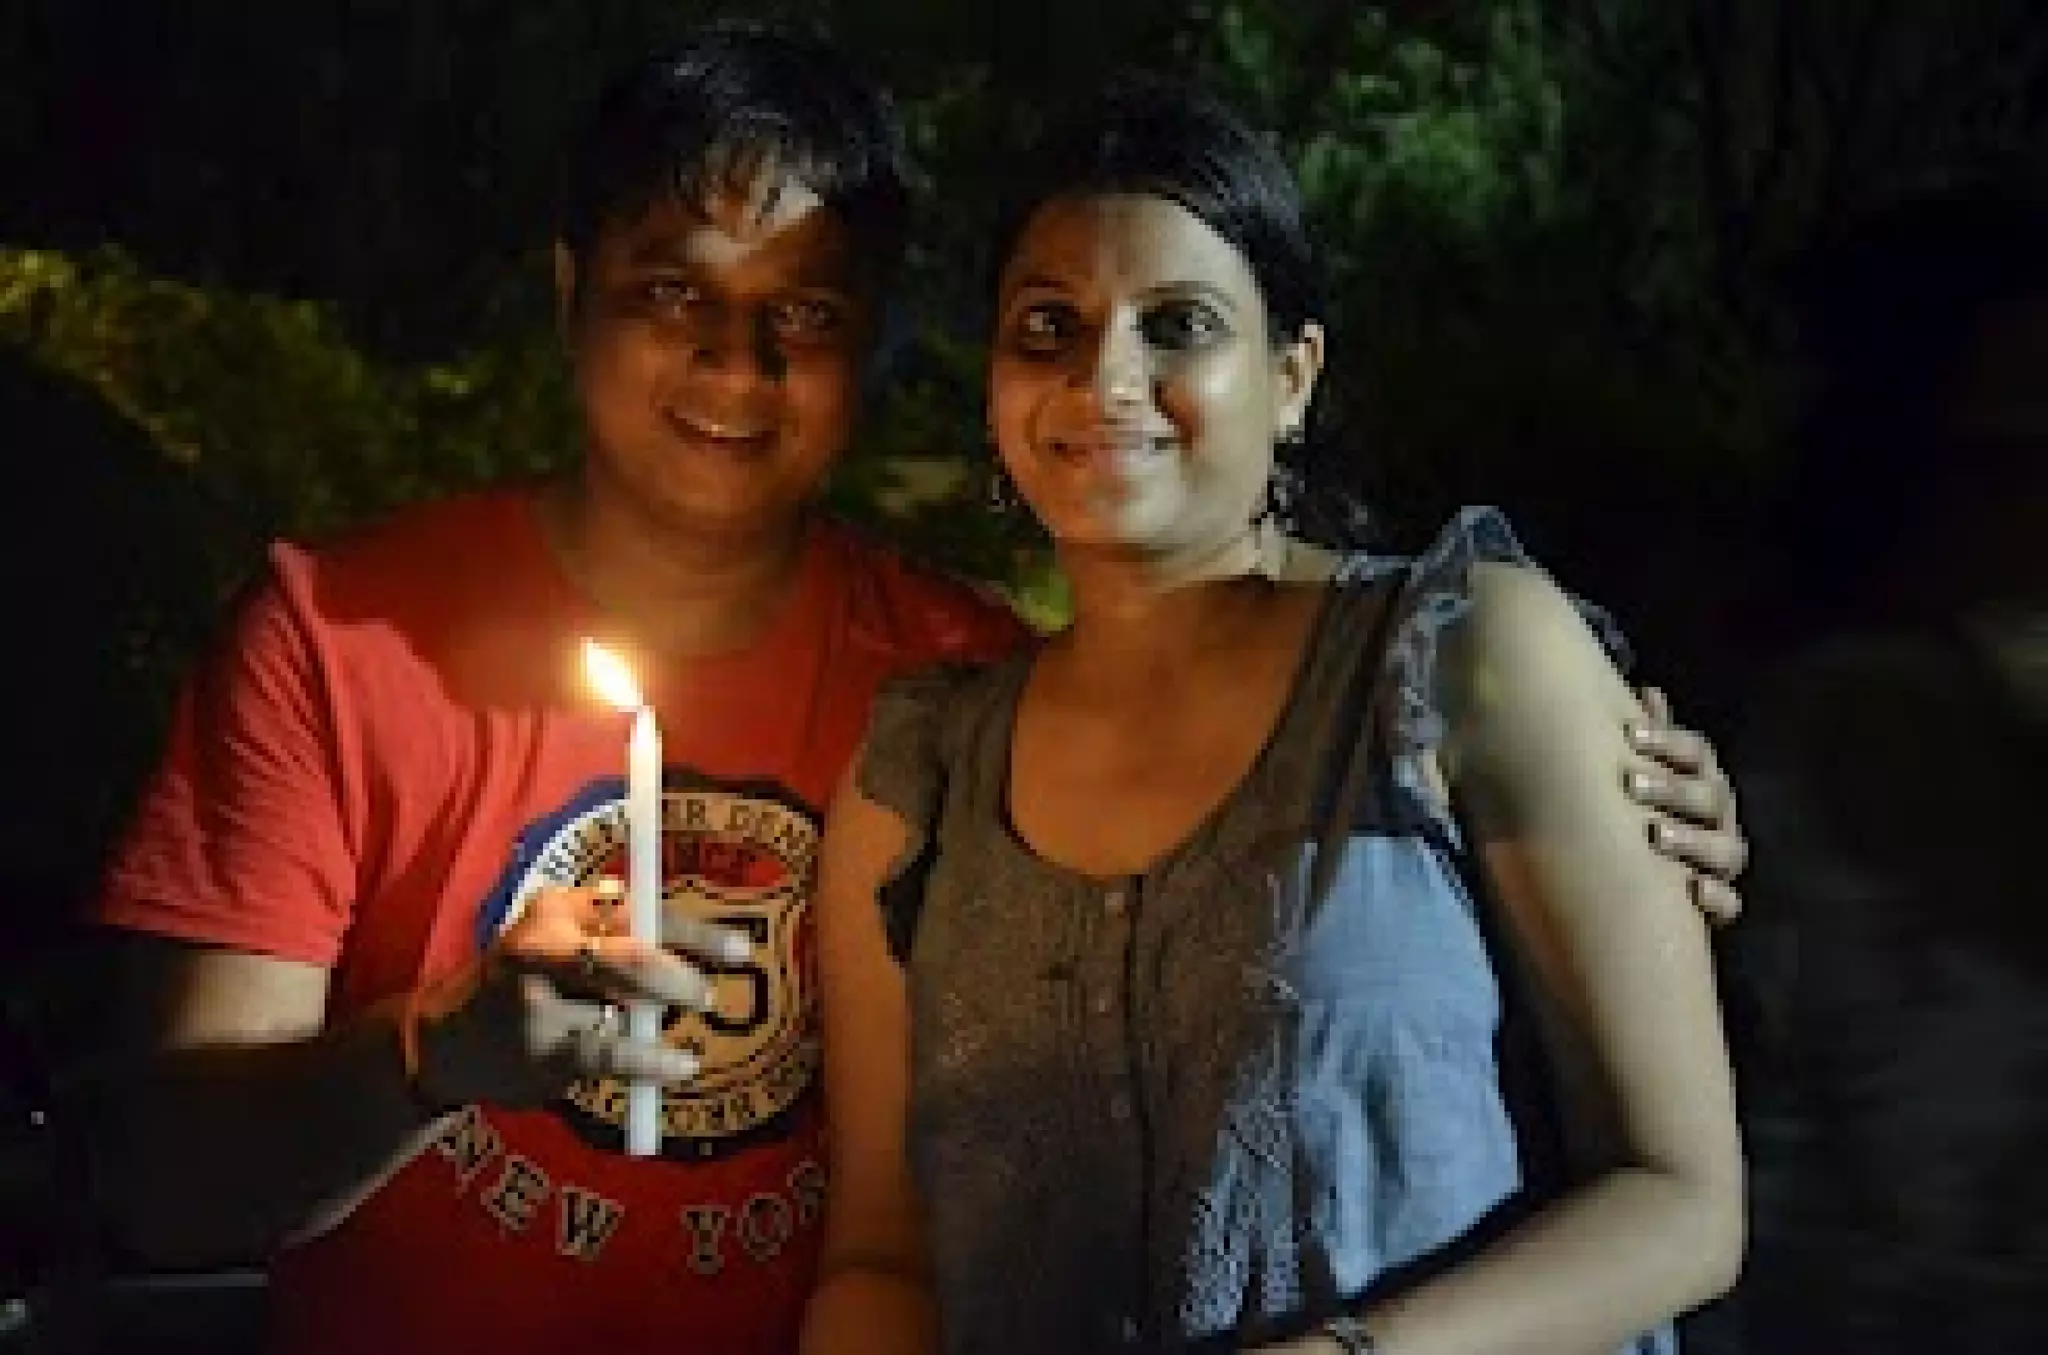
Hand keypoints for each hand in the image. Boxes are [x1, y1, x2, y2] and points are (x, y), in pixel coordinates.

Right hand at [405, 883, 745, 1110]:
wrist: (445, 1037)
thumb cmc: (522, 982)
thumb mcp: (556, 939)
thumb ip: (613, 934)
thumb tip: (696, 944)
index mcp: (557, 908)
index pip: (639, 910)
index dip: (695, 930)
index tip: (739, 950)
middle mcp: (542, 944)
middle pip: (632, 953)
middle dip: (683, 975)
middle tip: (708, 997)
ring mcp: (538, 999)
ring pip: (625, 1004)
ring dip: (665, 1017)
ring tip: (692, 1039)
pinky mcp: (541, 1048)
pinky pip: (613, 1052)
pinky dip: (653, 1061)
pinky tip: (679, 1067)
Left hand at [1626, 686, 1748, 924]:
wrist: (1651, 880)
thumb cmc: (1647, 812)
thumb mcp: (1648, 772)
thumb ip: (1652, 736)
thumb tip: (1648, 691)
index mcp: (1700, 780)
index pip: (1695, 754)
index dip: (1668, 742)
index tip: (1631, 734)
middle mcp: (1717, 818)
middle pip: (1709, 799)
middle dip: (1672, 790)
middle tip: (1631, 784)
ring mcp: (1721, 860)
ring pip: (1725, 849)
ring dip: (1692, 841)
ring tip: (1656, 837)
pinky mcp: (1719, 902)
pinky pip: (1729, 902)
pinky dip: (1715, 897)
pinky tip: (1694, 890)